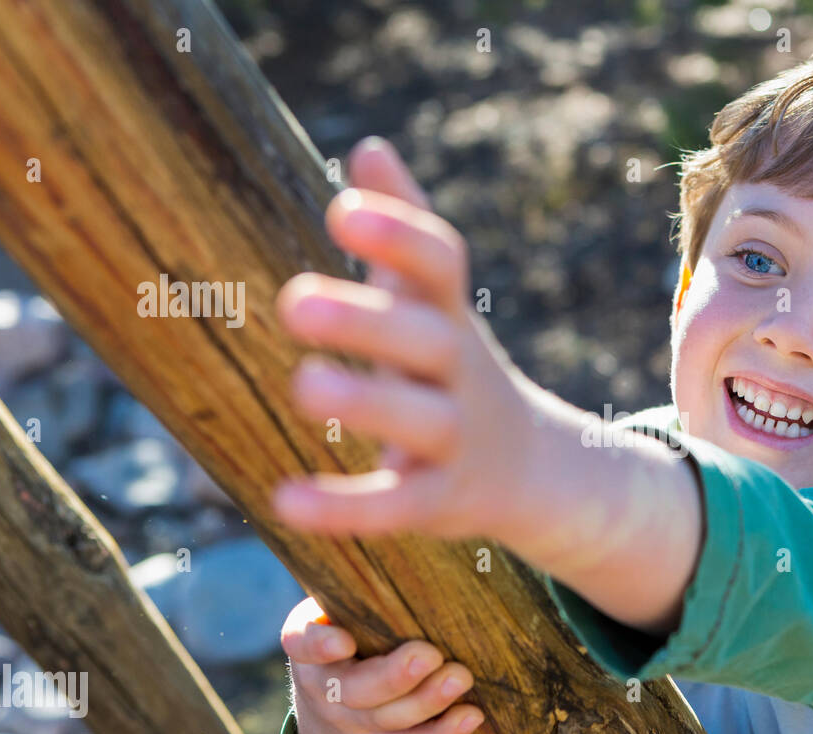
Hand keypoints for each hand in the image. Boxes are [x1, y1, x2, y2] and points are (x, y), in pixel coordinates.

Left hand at [272, 136, 544, 541]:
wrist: (527, 469)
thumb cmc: (453, 369)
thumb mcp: (435, 302)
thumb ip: (403, 230)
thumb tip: (368, 146)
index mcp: (451, 317)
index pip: (441, 264)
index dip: (401, 236)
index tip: (342, 210)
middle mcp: (462, 374)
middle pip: (431, 341)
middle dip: (370, 320)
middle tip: (293, 302)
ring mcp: (457, 440)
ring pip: (422, 422)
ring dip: (366, 403)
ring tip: (302, 386)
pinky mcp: (440, 502)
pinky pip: (397, 505)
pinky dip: (346, 506)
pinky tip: (285, 500)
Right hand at [281, 595, 483, 733]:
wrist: (329, 694)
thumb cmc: (348, 626)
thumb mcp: (340, 604)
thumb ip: (363, 587)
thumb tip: (408, 539)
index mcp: (307, 645)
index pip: (303, 644)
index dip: (320, 645)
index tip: (344, 639)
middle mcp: (322, 688)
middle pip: (355, 690)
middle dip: (394, 676)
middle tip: (429, 654)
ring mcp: (350, 722)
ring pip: (387, 720)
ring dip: (427, 701)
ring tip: (461, 678)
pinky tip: (471, 716)